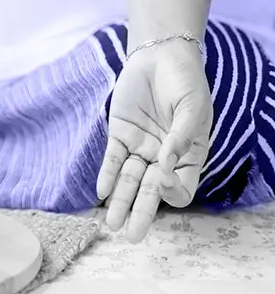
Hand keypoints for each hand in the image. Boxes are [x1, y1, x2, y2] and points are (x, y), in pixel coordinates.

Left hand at [96, 39, 211, 242]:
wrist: (161, 57)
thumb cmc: (185, 82)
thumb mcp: (192, 109)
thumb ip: (181, 137)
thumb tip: (165, 165)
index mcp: (188, 155)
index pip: (181, 187)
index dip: (172, 190)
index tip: (162, 177)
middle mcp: (163, 157)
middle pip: (150, 192)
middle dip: (141, 213)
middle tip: (131, 236)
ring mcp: (140, 147)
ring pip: (128, 181)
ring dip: (119, 202)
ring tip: (111, 224)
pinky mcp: (120, 134)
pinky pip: (112, 159)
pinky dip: (106, 175)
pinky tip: (101, 192)